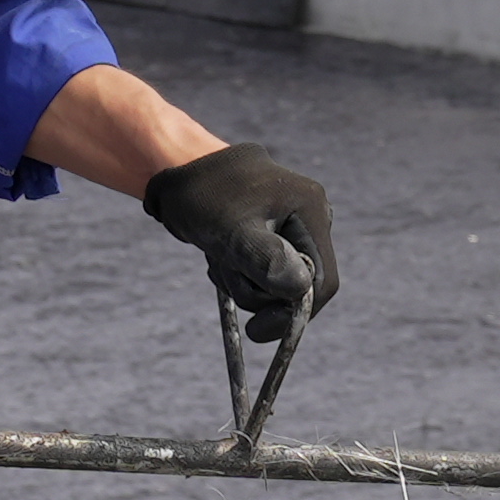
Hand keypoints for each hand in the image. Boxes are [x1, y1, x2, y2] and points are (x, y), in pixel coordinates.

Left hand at [142, 145, 340, 335]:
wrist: (176, 170)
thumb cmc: (202, 196)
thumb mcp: (231, 231)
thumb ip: (266, 260)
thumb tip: (301, 291)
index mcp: (310, 209)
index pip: (323, 281)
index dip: (295, 313)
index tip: (257, 329)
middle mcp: (309, 216)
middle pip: (300, 284)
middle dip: (260, 291)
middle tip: (225, 273)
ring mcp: (292, 225)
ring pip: (278, 281)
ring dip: (244, 281)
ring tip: (218, 256)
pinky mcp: (273, 233)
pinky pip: (265, 271)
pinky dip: (241, 273)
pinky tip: (220, 255)